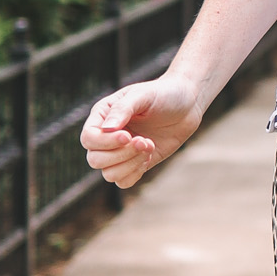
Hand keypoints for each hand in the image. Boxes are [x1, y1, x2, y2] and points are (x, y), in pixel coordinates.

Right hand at [79, 75, 202, 189]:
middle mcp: (107, 136)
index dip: (105, 142)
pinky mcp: (135, 163)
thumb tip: (106, 129)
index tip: (128, 136)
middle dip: (121, 154)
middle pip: (95, 160)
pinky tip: (149, 156)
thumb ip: (122, 110)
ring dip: (130, 164)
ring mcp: (120, 152)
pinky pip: (123, 181)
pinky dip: (135, 173)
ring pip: (109, 174)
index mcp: (102, 117)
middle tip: (144, 141)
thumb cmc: (163, 94)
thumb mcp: (142, 95)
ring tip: (149, 146)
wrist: (188, 104)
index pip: (88, 138)